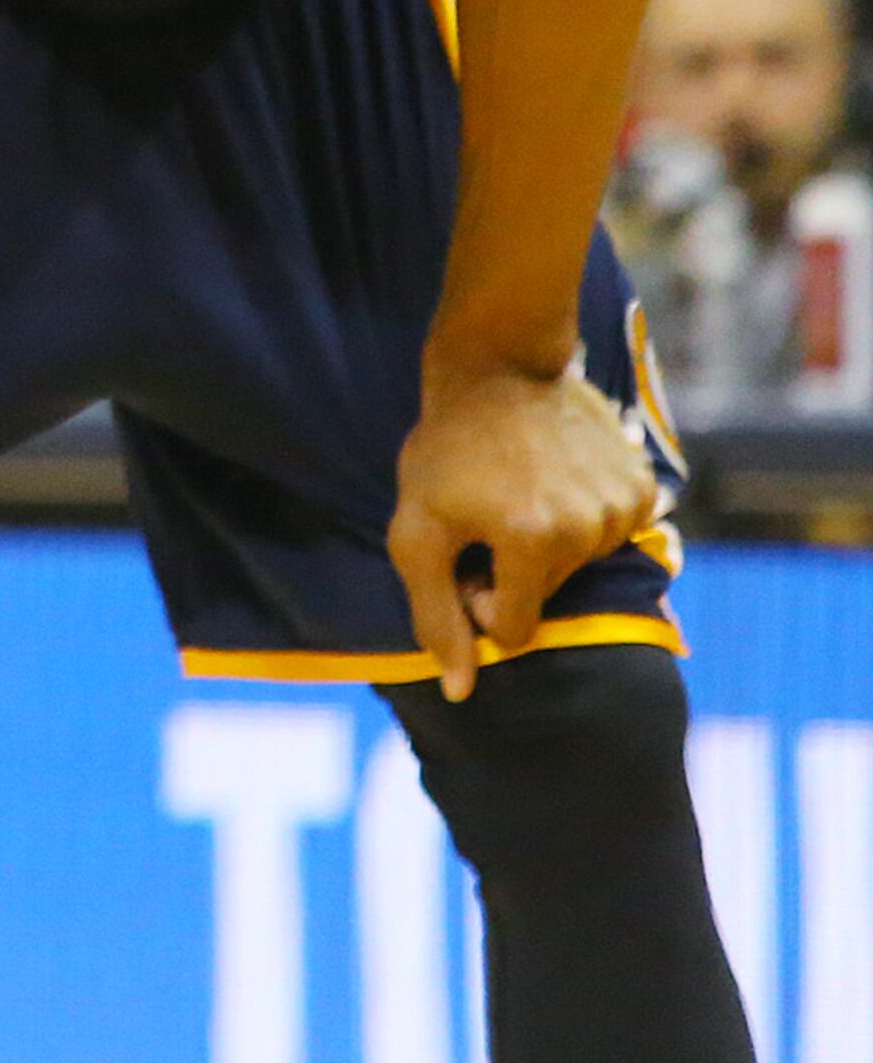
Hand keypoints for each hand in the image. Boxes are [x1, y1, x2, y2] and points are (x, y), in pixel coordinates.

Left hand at [391, 361, 659, 701]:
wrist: (499, 368)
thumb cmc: (445, 452)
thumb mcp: (416, 532)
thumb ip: (436, 616)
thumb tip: (460, 693)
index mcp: (533, 540)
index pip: (512, 630)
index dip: (480, 602)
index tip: (464, 560)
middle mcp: (591, 527)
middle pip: (548, 597)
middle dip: (513, 573)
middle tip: (486, 517)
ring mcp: (626, 504)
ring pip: (582, 568)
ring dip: (548, 545)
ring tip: (519, 491)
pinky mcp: (646, 485)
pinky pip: (613, 534)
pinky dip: (584, 520)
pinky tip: (556, 479)